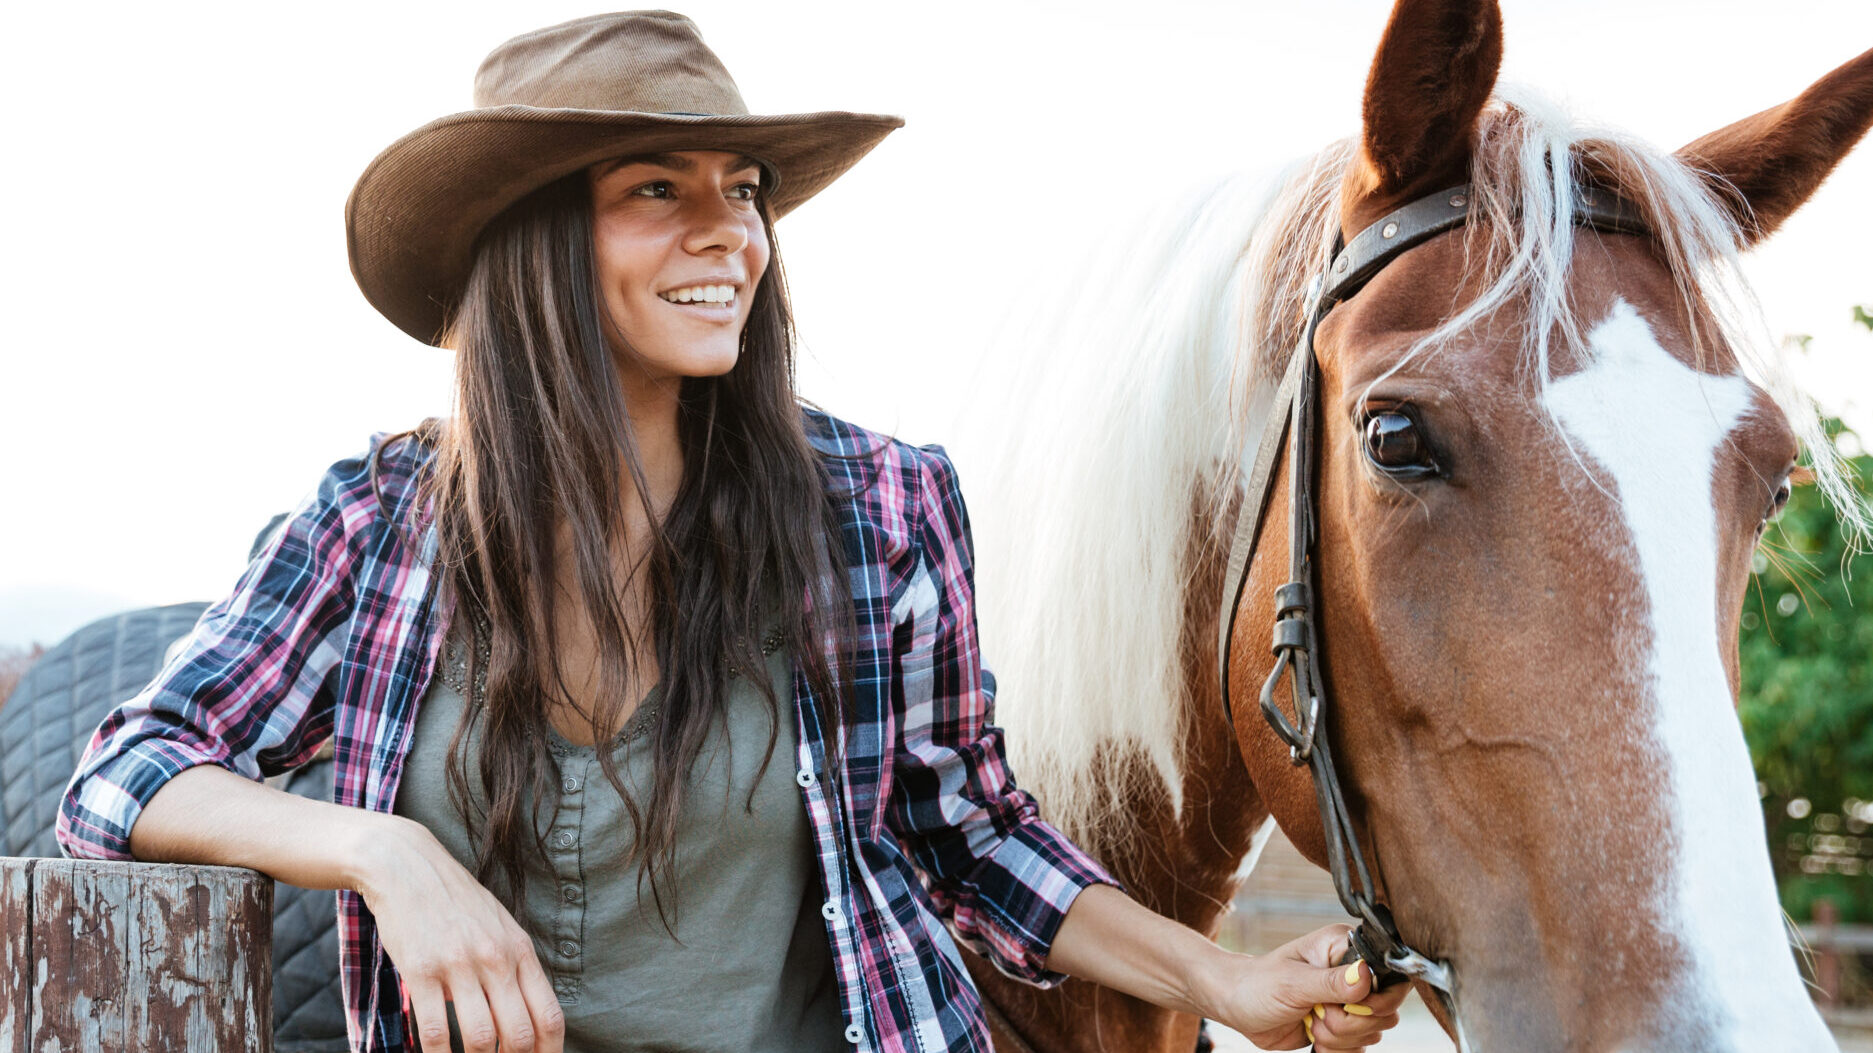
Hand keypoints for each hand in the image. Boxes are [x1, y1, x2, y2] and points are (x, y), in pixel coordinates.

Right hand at [353, 814, 565, 1052]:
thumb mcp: (499, 927)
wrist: (407, 866)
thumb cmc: (455, 901)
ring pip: (481, 1038)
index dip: (549, 1052)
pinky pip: (436, 1031)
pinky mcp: (422, 970)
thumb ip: (514, 968)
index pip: (549, 1016)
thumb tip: (522, 1018)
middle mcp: (496, 958)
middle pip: (520, 1034)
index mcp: (521, 950)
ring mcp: (460, 965)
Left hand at [1201, 925, 1408, 1050]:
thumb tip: (1367, 976)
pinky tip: (1314, 1036)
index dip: (1377, 998)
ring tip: (1310, 1022)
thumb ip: (1331, 982)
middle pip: (1385, 1011)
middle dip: (1349, 1023)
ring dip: (1339, 1037)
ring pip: (1373, 1032)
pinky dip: (1338, 1049)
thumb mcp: (1292, 982)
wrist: (1237, 1006)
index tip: (1349, 1006)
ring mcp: (1349, 1000)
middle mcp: (1352, 972)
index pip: (1389, 973)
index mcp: (1344, 947)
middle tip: (1317, 1013)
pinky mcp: (1343, 1024)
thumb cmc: (1258, 984)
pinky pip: (1360, 1047)